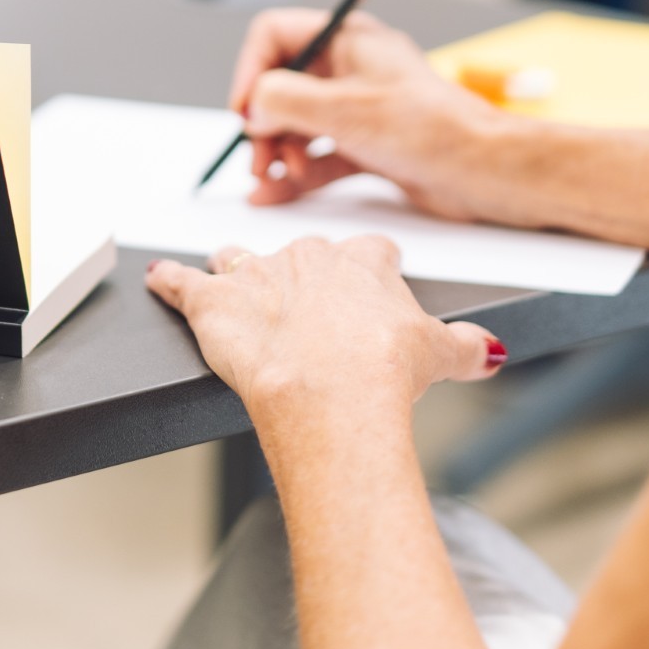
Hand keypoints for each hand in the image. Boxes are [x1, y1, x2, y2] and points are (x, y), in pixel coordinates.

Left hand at [145, 236, 504, 425]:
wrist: (334, 396)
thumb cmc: (384, 373)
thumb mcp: (442, 354)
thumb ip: (467, 346)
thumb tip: (490, 350)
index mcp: (362, 261)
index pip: (368, 252)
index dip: (370, 274)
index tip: (373, 294)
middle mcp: (307, 258)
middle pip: (302, 255)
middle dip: (305, 282)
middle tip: (314, 322)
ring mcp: (255, 276)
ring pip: (240, 259)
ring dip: (238, 273)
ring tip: (240, 295)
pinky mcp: (212, 304)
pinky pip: (181, 282)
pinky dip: (167, 282)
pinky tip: (158, 279)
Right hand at [228, 9, 523, 220]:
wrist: (484, 171)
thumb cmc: (432, 129)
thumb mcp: (345, 109)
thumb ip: (285, 100)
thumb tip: (253, 106)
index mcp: (348, 39)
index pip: (276, 36)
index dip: (252, 70)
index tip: (245, 109)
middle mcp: (351, 68)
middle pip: (282, 85)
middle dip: (263, 122)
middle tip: (258, 156)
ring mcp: (359, 108)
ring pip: (298, 124)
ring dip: (277, 151)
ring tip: (273, 178)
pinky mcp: (368, 145)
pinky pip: (317, 155)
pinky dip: (295, 175)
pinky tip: (274, 195)